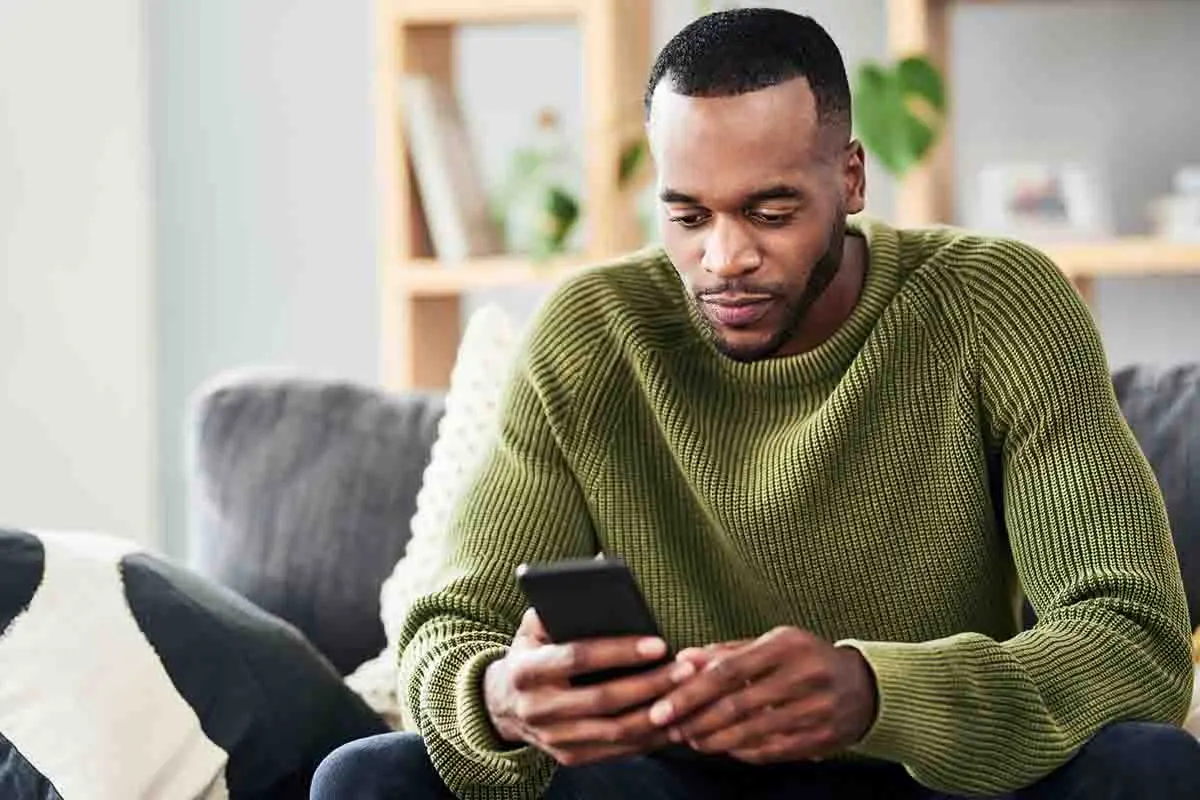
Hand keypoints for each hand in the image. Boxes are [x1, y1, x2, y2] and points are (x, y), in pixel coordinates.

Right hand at [483, 608, 696, 765]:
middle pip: (603, 699)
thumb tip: (599, 568)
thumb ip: (557, 605)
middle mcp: (537, 708)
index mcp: (526, 669)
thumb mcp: (532, 627)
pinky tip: (673, 720)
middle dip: (650, 684)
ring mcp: (552, 738)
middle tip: (686, 669)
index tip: (659, 644)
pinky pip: (616, 751)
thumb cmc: (531, 653)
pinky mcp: (568, 756)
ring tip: (688, 694)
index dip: (620, 651)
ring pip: (615, 731)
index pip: (578, 658)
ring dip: (657, 714)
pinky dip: (648, 737)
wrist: (503, 705)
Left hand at [647, 626, 876, 763]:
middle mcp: (802, 676)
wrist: (866, 687)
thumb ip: (727, 652)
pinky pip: (772, 750)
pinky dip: (742, 752)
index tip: (663, 707)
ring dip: (713, 740)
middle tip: (669, 728)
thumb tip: (683, 658)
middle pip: (736, 705)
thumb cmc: (807, 658)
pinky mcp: (820, 738)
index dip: (691, 692)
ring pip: (751, 732)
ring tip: (690, 739)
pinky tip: (723, 748)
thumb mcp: (772, 643)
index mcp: (786, 646)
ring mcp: (814, 710)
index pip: (728, 671)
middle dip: (696, 720)